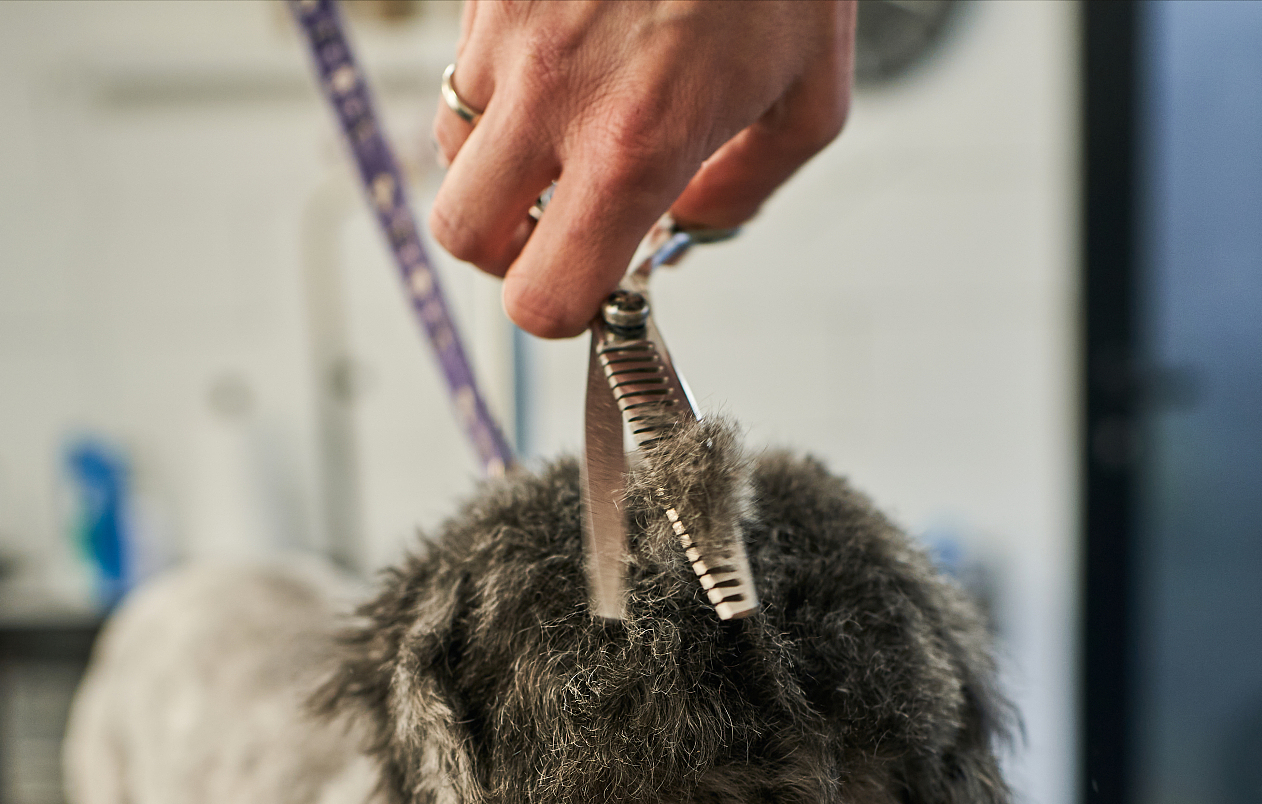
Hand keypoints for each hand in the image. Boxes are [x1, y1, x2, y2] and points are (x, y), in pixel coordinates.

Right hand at [430, 0, 854, 336]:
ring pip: (451, 153)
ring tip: (563, 139)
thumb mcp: (810, 97)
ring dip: (499, 170)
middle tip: (561, 229)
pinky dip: (499, 91)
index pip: (544, 296)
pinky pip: (463, 70)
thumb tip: (692, 228)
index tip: (596, 288)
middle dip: (509, 251)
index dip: (565, 310)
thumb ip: (747, 188)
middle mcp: (554, 97)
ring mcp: (508, 34)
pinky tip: (561, 63)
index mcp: (635, 147)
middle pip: (463, 238)